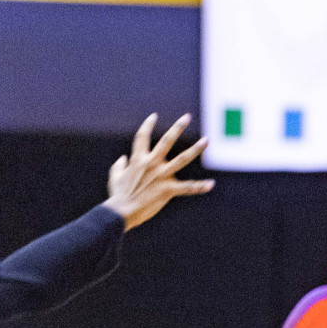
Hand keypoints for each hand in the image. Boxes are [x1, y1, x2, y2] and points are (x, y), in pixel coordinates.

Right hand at [102, 113, 213, 230]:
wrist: (122, 211)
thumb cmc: (118, 195)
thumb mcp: (115, 177)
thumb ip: (119, 166)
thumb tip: (122, 159)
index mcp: (138, 159)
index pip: (142, 137)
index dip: (147, 126)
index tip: (153, 116)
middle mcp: (151, 163)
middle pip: (166, 141)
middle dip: (177, 128)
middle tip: (186, 117)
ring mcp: (161, 176)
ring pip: (182, 159)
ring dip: (195, 149)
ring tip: (206, 140)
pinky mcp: (168, 190)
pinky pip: (187, 187)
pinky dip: (200, 186)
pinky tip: (211, 184)